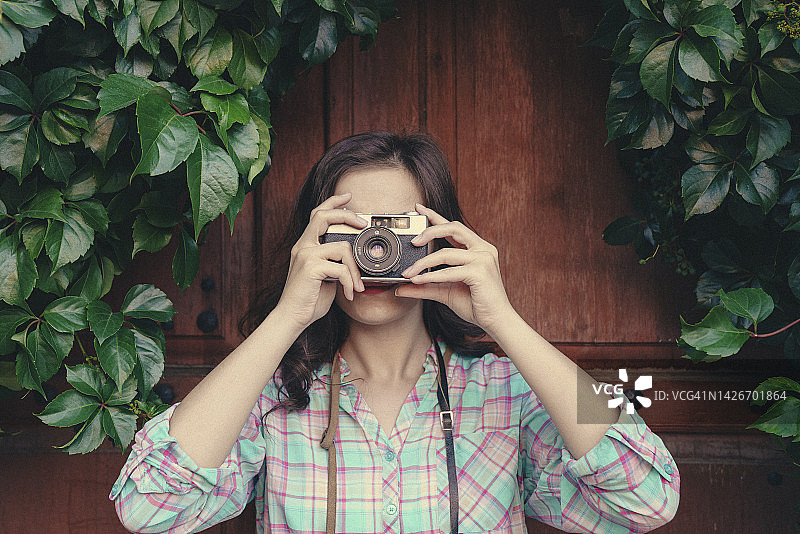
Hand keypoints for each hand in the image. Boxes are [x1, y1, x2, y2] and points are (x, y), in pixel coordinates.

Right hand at [273, 193, 366, 332]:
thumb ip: (335, 263)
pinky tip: (349, 293)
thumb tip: (355, 259)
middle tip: (363, 224)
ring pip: (342, 247)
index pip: (317, 215)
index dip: (333, 202)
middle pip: (323, 216)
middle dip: (347, 215)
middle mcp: (303, 246)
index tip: (348, 197)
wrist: (291, 317)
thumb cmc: (309, 298)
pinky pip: (340, 268)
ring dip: (355, 268)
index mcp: (305, 245)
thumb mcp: (325, 276)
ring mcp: (305, 255)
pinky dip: (349, 282)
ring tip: (356, 284)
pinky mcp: (310, 267)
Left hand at [395, 203, 514, 333]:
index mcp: (477, 248)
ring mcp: (483, 259)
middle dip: (430, 231)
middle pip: (453, 228)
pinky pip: (450, 271)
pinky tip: (418, 280)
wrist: (496, 321)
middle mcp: (482, 249)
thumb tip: (401, 288)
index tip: (418, 208)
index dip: (435, 216)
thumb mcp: (444, 292)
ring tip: (408, 271)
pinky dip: (431, 275)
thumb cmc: (475, 304)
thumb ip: (424, 286)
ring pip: (447, 253)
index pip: (453, 227)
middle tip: (413, 241)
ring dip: (424, 262)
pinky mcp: (481, 272)